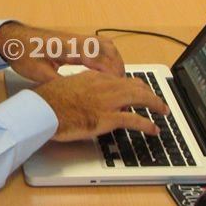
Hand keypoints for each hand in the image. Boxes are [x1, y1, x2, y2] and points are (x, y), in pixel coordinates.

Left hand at [0, 22, 123, 82]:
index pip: (99, 59)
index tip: (119, 88)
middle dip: (118, 69)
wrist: (13, 38)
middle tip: (123, 87)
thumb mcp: (38, 74)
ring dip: (115, 61)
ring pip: (106, 46)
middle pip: (109, 51)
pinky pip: (99, 45)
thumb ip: (58, 83)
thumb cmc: (24, 54)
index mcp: (69, 48)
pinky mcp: (75, 40)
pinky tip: (106, 69)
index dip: (111, 74)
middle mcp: (77, 40)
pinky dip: (108, 56)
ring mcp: (77, 38)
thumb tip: (75, 96)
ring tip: (118, 80)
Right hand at [32, 70, 169, 141]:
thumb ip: (82, 87)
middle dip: (149, 93)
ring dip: (155, 104)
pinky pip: (134, 120)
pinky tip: (154, 129)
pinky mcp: (107, 118)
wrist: (43, 110)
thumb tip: (87, 95)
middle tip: (157, 100)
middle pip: (135, 86)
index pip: (120, 78)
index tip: (140, 89)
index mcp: (94, 76)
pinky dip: (147, 124)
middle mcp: (104, 84)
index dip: (134, 85)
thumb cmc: (49, 101)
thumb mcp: (67, 86)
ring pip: (140, 98)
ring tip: (163, 110)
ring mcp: (107, 101)